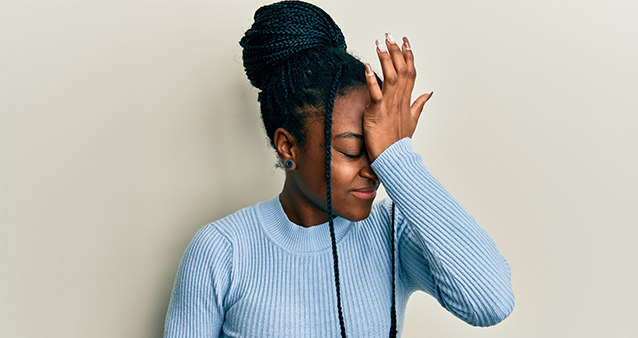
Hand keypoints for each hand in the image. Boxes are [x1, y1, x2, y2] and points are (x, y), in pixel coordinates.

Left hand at [363, 33, 432, 161]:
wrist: (394, 159)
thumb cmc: (399, 143)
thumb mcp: (412, 121)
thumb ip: (419, 105)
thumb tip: (429, 93)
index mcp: (407, 101)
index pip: (410, 73)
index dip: (409, 56)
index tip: (406, 42)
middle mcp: (400, 101)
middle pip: (402, 70)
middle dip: (396, 51)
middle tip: (390, 36)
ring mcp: (389, 106)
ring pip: (391, 77)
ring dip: (386, 59)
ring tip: (380, 44)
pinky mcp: (377, 112)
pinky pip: (375, 93)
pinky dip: (372, 79)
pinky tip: (368, 66)